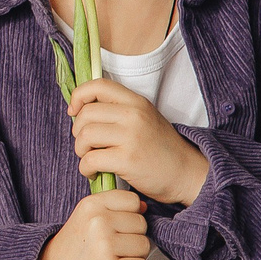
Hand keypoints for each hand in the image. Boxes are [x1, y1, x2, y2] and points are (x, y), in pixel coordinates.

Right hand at [38, 188, 151, 259]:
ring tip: (112, 258)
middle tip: (111, 247)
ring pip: (144, 246)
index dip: (129, 215)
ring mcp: (105, 246)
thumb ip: (112, 208)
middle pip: (141, 224)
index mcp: (91, 205)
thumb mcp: (85, 217)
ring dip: (134, 256)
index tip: (116, 225)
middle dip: (132, 237)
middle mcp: (97, 222)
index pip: (132, 200)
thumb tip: (144, 207)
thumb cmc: (72, 249)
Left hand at [68, 78, 208, 205]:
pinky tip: (94, 172)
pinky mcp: (127, 159)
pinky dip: (85, 168)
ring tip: (90, 157)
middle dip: (77, 131)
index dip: (79, 96)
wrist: (187, 174)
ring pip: (84, 136)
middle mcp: (133, 115)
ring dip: (80, 150)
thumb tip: (79, 109)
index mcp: (136, 102)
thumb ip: (118, 110)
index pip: (98, 85)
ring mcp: (131, 137)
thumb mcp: (144, 118)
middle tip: (86, 144)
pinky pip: (90, 160)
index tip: (73, 111)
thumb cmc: (160, 148)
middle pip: (85, 114)